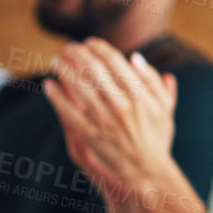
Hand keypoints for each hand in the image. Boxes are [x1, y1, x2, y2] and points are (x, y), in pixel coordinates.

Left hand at [42, 39, 179, 204]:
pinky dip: (56, 97)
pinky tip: (49, 85)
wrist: (146, 170)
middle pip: (94, 70)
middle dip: (78, 54)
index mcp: (140, 95)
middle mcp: (122, 105)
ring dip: (65, 70)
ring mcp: (104, 120)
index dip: (100, 48)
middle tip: (69, 47)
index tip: (90, 42)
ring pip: (79, 88)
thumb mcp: (164, 107)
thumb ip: (153, 81)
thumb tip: (135, 57)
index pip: (115, 62)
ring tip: (57, 61)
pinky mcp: (90, 135)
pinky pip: (68, 112)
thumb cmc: (156, 136)